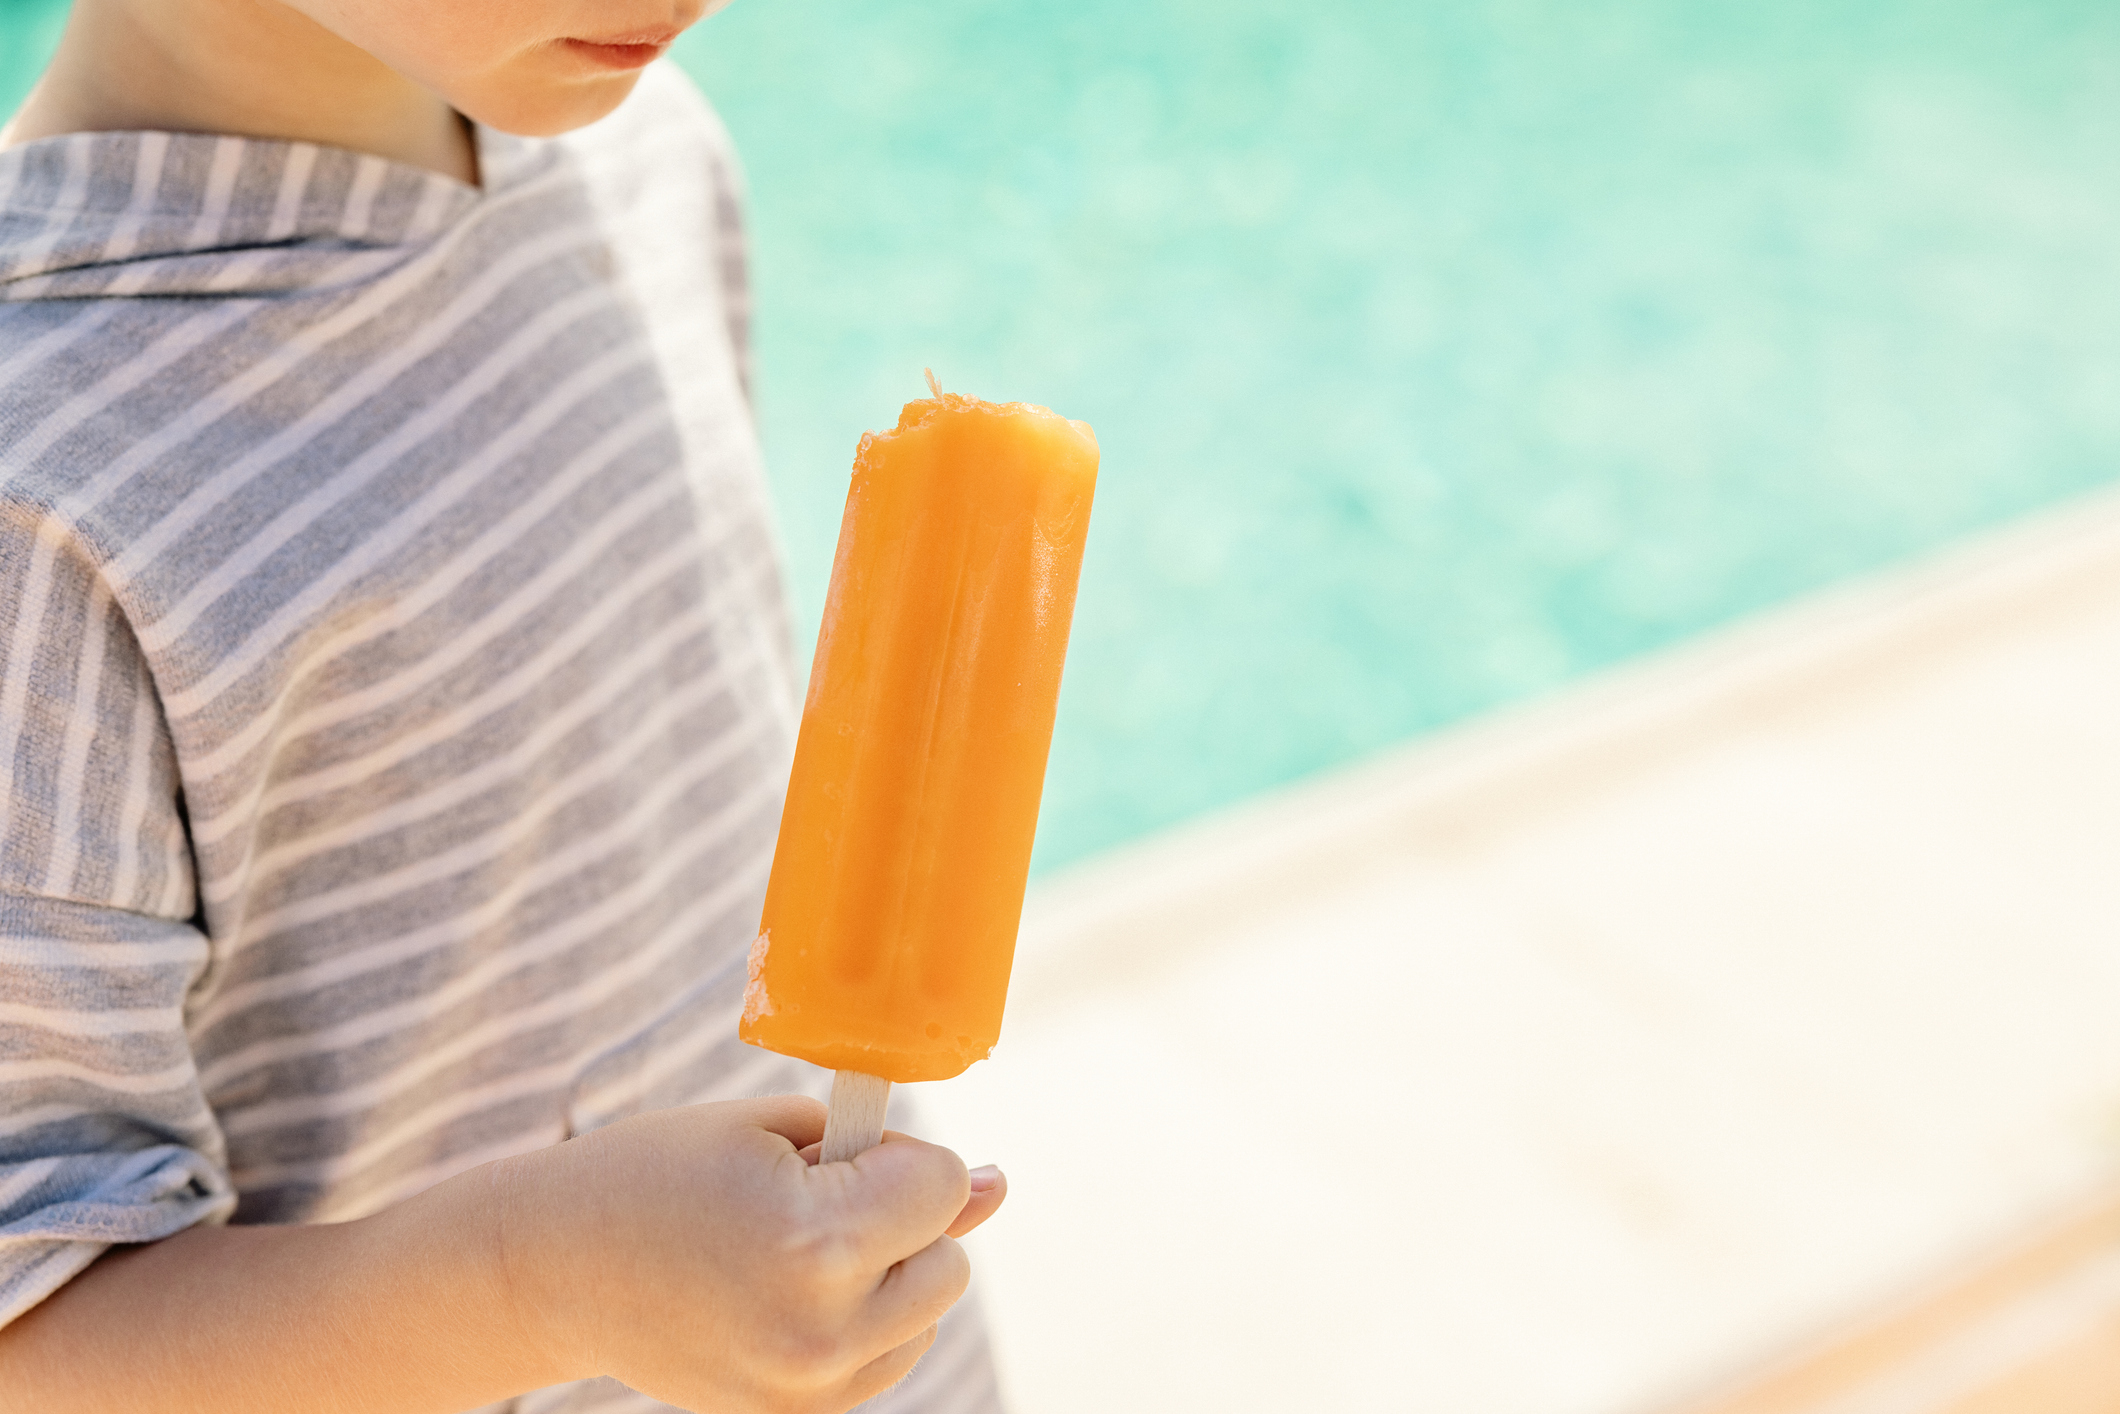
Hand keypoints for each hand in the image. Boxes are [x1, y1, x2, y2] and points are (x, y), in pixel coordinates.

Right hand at [496, 1097, 1004, 1412]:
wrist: (555, 1266)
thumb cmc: (658, 1173)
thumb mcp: (772, 1132)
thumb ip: (888, 1155)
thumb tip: (997, 1186)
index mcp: (815, 1240)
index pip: (942, 1185)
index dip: (899, 1156)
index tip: (844, 1152)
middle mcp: (821, 1328)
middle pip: (949, 1260)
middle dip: (903, 1218)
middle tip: (818, 1200)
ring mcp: (806, 1386)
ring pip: (926, 1315)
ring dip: (891, 1274)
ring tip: (799, 1248)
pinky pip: (887, 1361)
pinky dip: (866, 1323)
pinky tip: (796, 1293)